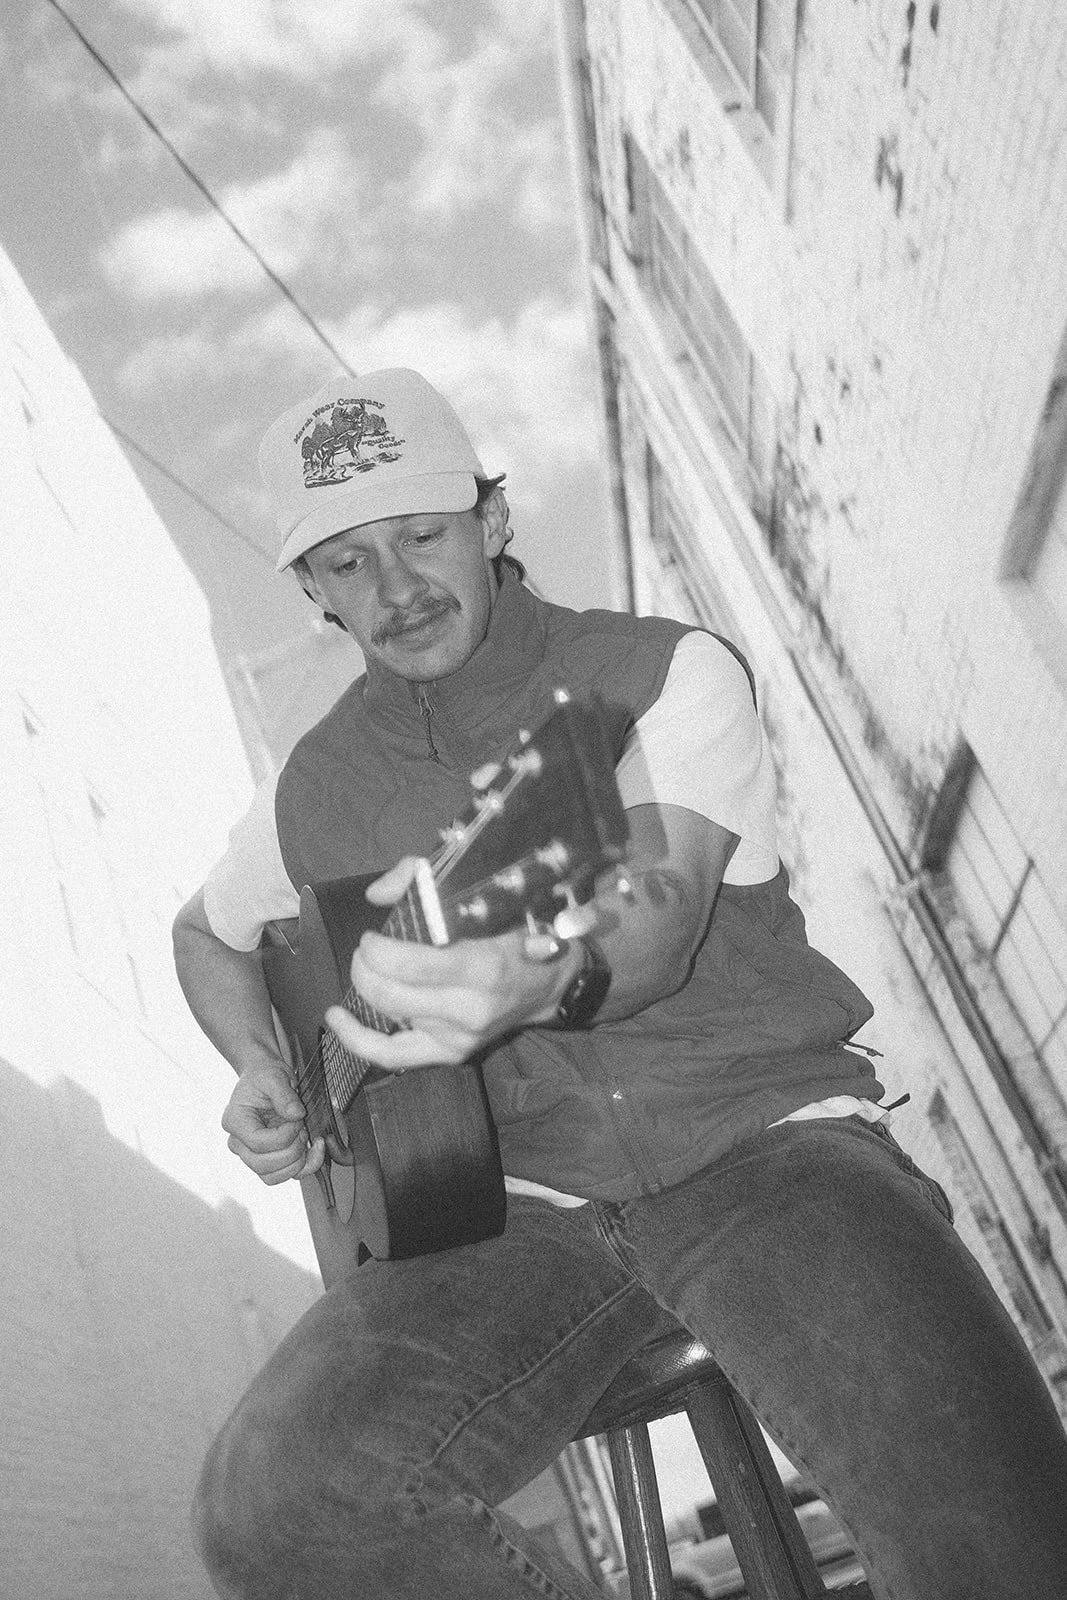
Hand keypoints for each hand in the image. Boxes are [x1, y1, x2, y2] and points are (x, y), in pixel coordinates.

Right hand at [221, 1058, 324, 1184]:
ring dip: (298, 1163)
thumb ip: (284, 1095)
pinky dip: (304, 1167)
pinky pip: (284, 1175)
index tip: (298, 1118)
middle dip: (292, 1150)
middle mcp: (239, 1143)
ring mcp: (251, 1154)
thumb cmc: (264, 1076)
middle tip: (303, 1127)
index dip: (284, 1136)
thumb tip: (296, 1114)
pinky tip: (314, 1148)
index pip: (258, 1143)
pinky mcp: (267, 1158)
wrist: (264, 1077)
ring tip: (307, 1137)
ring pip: (272, 1176)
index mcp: (235, 1121)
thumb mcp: (274, 1076)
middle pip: (262, 1165)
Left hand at [325, 857, 577, 1071]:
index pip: (408, 964)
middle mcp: (471, 1008)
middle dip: (364, 967)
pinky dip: (358, 1039)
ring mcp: (461, 1036)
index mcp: (483, 966)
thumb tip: (375, 894)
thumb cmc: (516, 930)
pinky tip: (337, 1019)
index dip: (375, 950)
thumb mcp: (483, 893)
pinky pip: (393, 1056)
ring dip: (365, 989)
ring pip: (388, 1017)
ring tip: (363, 968)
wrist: (553, 982)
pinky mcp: (453, 1054)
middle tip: (364, 949)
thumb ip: (424, 881)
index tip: (370, 935)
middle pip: (390, 994)